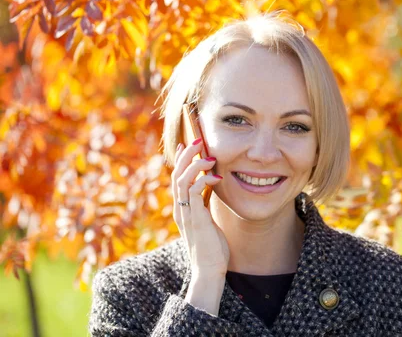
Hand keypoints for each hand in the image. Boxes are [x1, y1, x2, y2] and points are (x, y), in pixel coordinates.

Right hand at [172, 139, 229, 279]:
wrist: (209, 269)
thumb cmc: (212, 247)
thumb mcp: (208, 220)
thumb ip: (205, 204)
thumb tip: (211, 187)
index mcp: (182, 209)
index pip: (177, 178)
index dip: (180, 160)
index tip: (186, 145)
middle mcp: (180, 209)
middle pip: (176, 174)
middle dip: (186, 155)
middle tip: (197, 140)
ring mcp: (186, 213)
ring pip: (182, 180)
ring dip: (194, 164)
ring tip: (208, 155)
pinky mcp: (195, 218)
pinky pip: (193, 192)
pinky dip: (203, 180)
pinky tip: (216, 177)